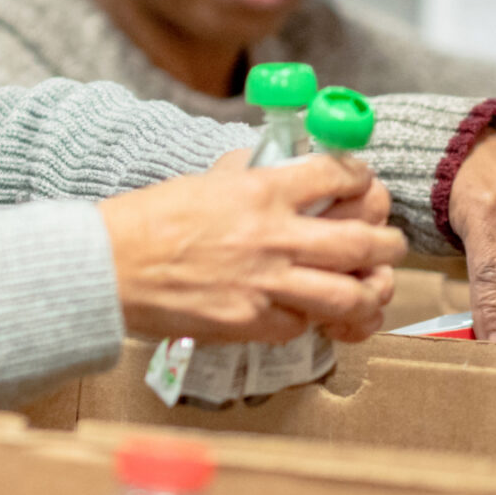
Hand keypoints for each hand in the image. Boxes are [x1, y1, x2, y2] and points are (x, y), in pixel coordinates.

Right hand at [100, 156, 404, 345]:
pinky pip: (305, 325)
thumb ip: (249, 178)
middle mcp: (273, 236)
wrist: (107, 268)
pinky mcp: (252, 323)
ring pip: (351, 294)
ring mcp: (266, 284)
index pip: (339, 176)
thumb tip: (279, 169)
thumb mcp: (204, 182)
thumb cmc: (146, 222)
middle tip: (387, 244)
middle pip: (364, 241)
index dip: (363, 179)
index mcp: (261, 191)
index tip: (363, 185)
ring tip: (371, 288)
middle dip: (387, 243)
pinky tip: (312, 314)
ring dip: (371, 292)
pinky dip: (315, 321)